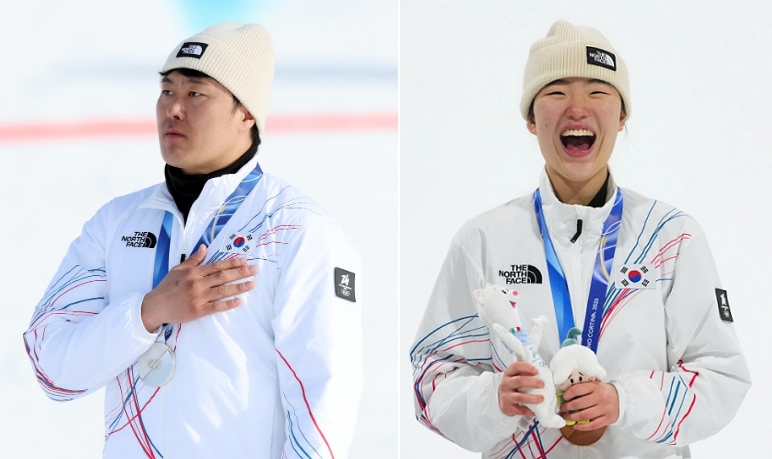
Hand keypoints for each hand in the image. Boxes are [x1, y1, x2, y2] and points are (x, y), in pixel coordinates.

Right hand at [140, 244, 257, 331]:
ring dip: (238, 287)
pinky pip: (216, 307)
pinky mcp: (198, 311)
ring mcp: (198, 298)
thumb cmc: (166, 287)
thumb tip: (204, 247)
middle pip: (223, 276)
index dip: (232, 263)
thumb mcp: (178, 269)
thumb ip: (194, 260)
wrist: (155, 306)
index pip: (217, 266)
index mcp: (193, 272)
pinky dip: (228, 304)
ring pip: (222, 291)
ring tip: (251, 284)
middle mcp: (197, 284)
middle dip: (240, 273)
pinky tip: (239, 301)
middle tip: (254, 270)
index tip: (244, 261)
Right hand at [498, 361, 544, 416]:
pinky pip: (521, 410)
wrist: (501, 399)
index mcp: (508, 374)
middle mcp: (505, 384)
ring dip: (533, 398)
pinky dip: (530, 411)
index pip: (516, 366)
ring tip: (542, 398)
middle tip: (542, 385)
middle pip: (519, 381)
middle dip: (533, 382)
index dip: (527, 367)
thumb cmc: (513, 387)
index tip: (537, 371)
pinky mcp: (507, 408)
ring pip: (520, 397)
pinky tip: (536, 410)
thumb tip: (544, 375)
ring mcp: (505, 396)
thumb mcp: (515, 377)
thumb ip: (525, 375)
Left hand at [560, 381, 618, 429]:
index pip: (576, 390)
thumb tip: (566, 394)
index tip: (564, 398)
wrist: (622, 398)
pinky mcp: (608, 419)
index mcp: (595, 386)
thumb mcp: (596, 385)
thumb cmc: (605, 391)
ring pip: (584, 415)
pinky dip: (582, 427)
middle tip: (562, 408)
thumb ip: (584, 387)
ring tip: (566, 417)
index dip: (567, 394)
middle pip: (578, 404)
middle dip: (567, 407)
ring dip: (572, 417)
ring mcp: (605, 409)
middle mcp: (600, 397)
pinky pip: (593, 425)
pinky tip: (576, 426)